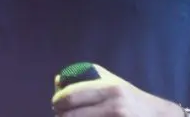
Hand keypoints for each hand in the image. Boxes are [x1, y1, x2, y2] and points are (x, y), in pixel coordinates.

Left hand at [51, 64, 177, 116]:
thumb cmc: (132, 99)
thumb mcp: (114, 83)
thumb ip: (88, 76)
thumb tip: (59, 81)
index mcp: (111, 89)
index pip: (71, 96)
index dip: (58, 101)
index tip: (56, 104)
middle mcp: (114, 107)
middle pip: (70, 116)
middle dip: (60, 116)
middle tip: (60, 115)